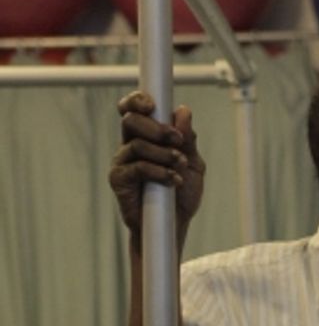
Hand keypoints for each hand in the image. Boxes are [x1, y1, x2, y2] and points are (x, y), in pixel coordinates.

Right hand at [109, 91, 204, 243]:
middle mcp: (130, 146)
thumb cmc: (181, 194)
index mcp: (146, 137)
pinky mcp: (119, 180)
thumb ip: (188, 140)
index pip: (134, 110)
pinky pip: (137, 167)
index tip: (151, 102)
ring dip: (164, 154)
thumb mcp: (193, 164)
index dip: (137, 100)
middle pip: (131, 121)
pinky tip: (173, 181)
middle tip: (178, 141)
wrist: (175, 225)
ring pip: (137, 144)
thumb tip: (183, 111)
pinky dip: (159, 172)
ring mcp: (122, 162)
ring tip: (181, 166)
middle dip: (157, 128)